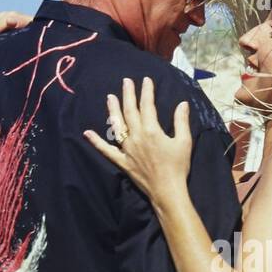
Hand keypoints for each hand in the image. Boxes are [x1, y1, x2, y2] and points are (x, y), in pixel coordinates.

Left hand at [83, 77, 192, 201]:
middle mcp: (136, 137)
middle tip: (126, 81)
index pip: (147, 106)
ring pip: (117, 126)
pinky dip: (96, 142)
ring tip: (110, 97)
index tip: (146, 80)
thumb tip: (182, 104)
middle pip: (130, 111)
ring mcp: (127, 149)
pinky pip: (106, 150)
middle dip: (128, 95)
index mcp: (152, 131)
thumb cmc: (178, 167)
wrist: (167, 191)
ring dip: (113, 110)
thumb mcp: (184, 142)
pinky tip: (87, 133)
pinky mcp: (122, 162)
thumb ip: (181, 121)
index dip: (146, 91)